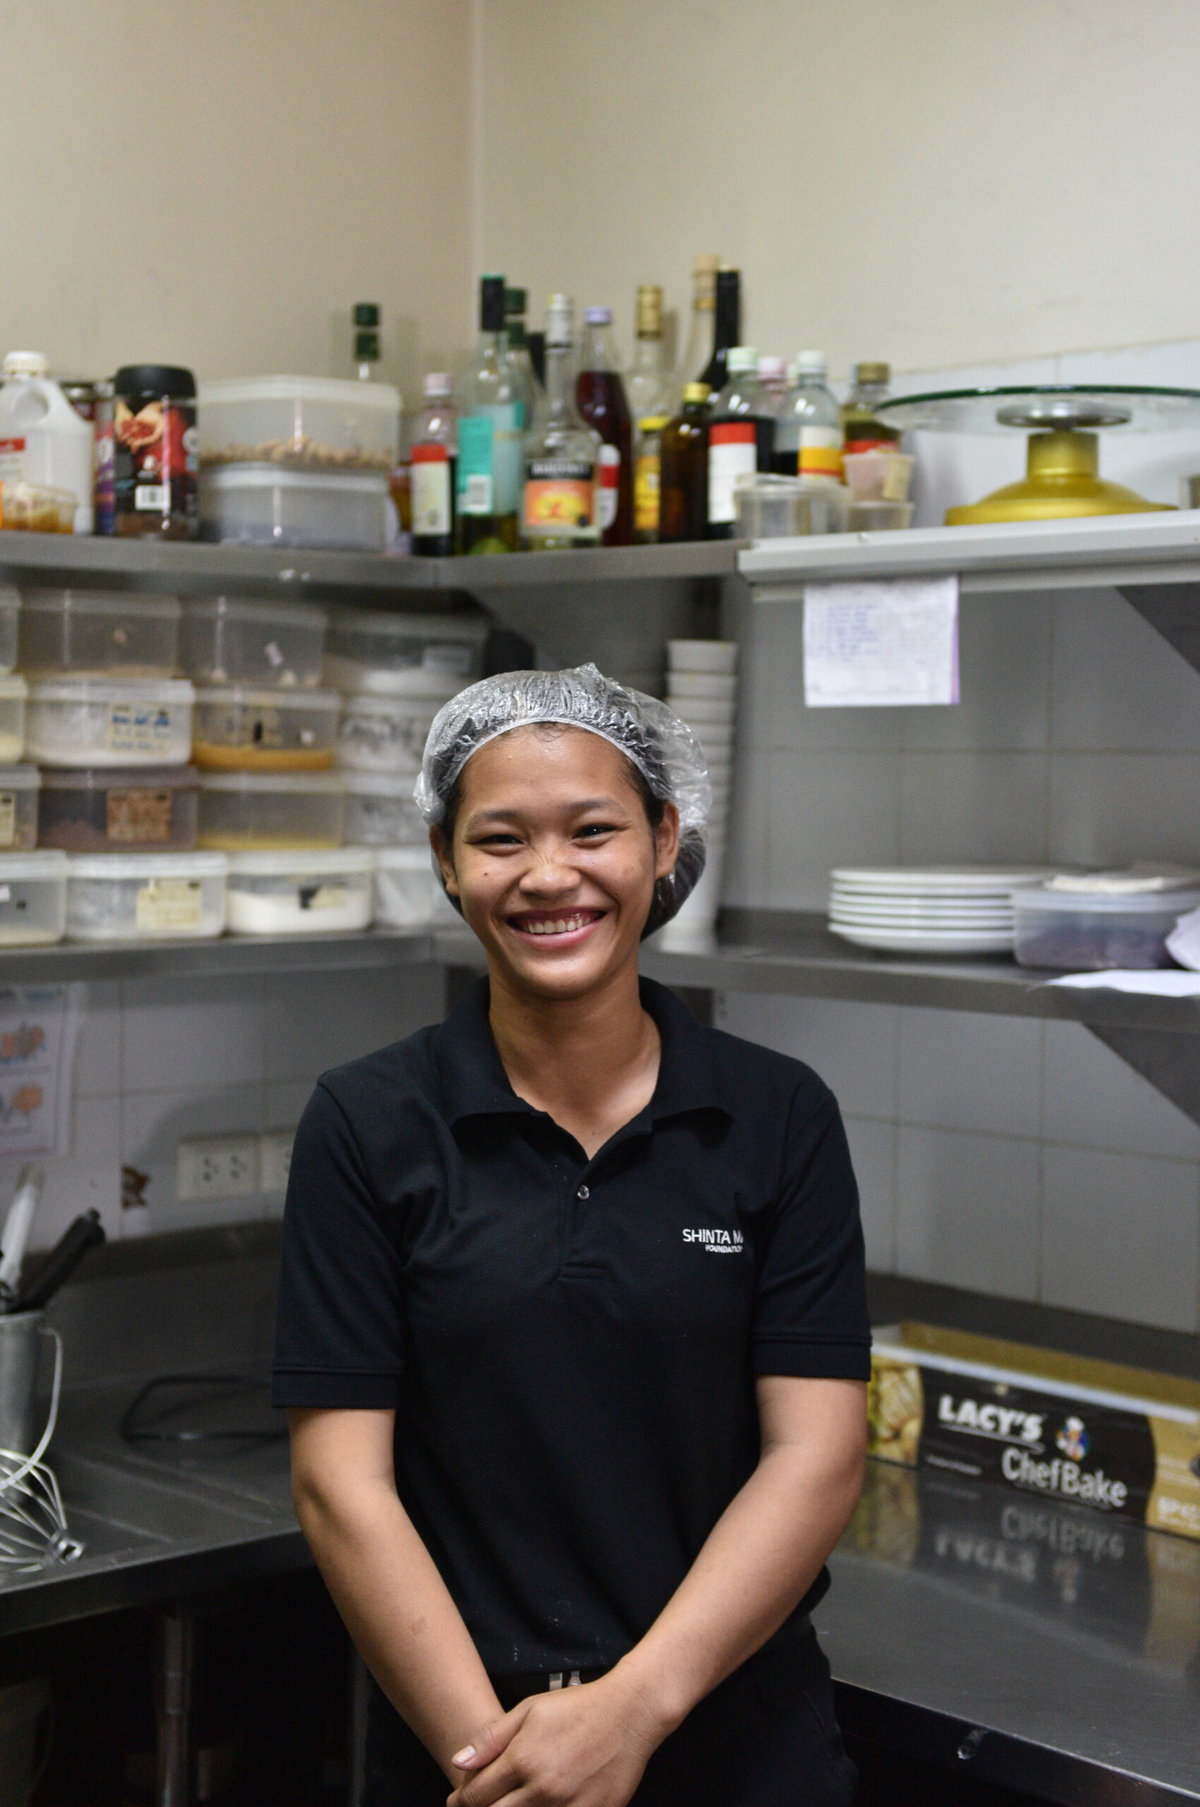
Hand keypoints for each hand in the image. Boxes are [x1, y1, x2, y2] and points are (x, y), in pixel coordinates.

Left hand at [447, 1672, 664, 1806]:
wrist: (629, 1713)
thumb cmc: (577, 1707)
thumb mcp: (529, 1711)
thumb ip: (491, 1739)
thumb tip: (458, 1762)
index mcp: (523, 1760)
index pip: (476, 1796)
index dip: (460, 1801)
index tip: (456, 1800)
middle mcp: (542, 1789)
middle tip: (481, 1805)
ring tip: (510, 1802)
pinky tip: (541, 1805)